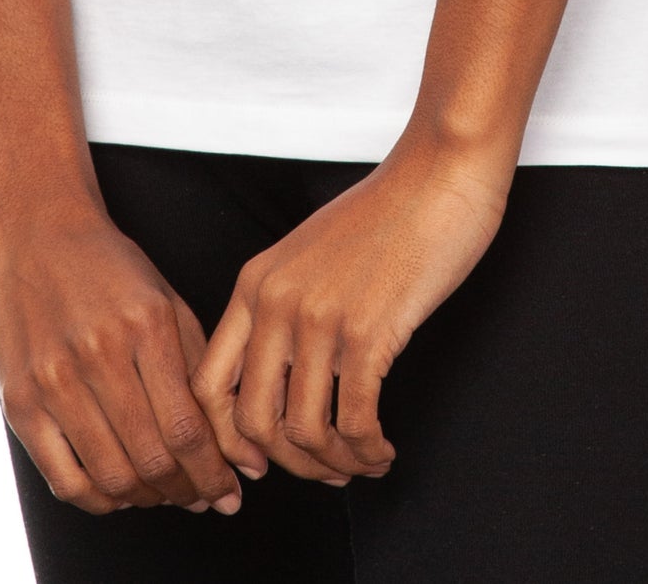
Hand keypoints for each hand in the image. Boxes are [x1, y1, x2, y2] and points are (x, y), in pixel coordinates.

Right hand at [0, 200, 256, 515]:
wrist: (33, 231)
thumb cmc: (109, 268)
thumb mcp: (165, 300)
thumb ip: (196, 370)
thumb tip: (230, 450)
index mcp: (146, 325)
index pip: (188, 428)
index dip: (214, 474)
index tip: (229, 493)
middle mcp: (98, 354)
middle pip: (153, 460)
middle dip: (187, 492)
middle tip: (200, 498)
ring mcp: (53, 381)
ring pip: (111, 478)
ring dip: (146, 500)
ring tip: (162, 495)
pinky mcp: (18, 401)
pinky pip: (63, 479)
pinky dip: (97, 500)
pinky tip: (117, 492)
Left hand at [192, 136, 510, 486]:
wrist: (438, 174)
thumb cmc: (385, 215)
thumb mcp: (308, 253)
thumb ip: (284, 307)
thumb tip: (283, 383)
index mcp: (254, 283)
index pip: (209, 385)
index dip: (228, 441)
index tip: (261, 464)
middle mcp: (276, 302)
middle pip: (254, 422)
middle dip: (291, 464)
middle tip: (327, 472)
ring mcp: (319, 317)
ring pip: (305, 432)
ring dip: (336, 465)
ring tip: (363, 463)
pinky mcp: (367, 331)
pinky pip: (355, 422)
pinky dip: (368, 452)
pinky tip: (384, 450)